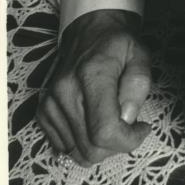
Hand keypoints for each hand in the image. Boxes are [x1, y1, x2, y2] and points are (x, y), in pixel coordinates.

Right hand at [37, 9, 150, 166]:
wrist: (89, 31)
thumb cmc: (118, 44)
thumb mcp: (140, 56)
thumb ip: (138, 86)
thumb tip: (127, 118)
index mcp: (92, 75)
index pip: (104, 131)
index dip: (128, 140)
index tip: (142, 128)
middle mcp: (65, 91)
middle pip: (90, 149)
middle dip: (116, 146)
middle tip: (129, 126)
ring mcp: (51, 103)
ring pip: (77, 152)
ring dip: (100, 146)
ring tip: (112, 121)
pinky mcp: (43, 110)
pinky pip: (64, 147)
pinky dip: (83, 143)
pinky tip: (94, 123)